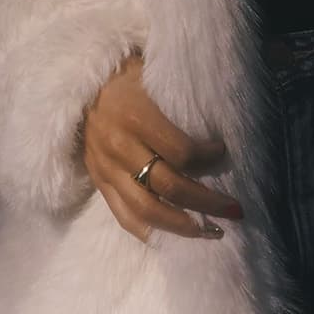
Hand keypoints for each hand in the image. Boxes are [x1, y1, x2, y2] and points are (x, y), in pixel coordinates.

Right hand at [78, 49, 245, 242]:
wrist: (79, 87)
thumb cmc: (127, 78)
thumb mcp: (153, 75)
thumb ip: (180, 99)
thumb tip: (222, 119)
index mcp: (136, 117)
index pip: (180, 151)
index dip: (208, 158)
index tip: (224, 152)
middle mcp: (119, 147)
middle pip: (169, 185)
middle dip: (206, 201)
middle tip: (234, 209)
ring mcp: (106, 170)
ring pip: (147, 210)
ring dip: (184, 226)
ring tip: (212, 232)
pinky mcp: (99, 184)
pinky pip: (124, 218)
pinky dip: (151, 232)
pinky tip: (176, 239)